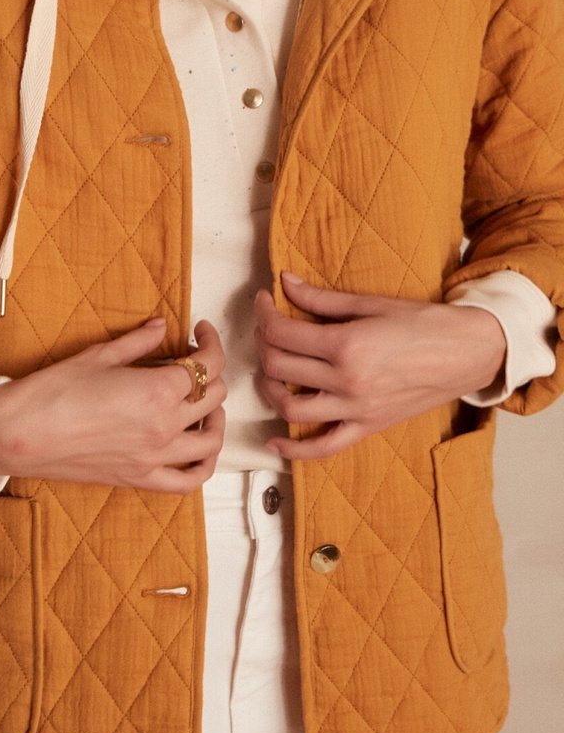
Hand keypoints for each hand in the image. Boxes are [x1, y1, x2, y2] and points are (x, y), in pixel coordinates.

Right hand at [0, 318, 225, 492]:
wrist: (19, 433)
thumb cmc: (53, 391)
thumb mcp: (99, 356)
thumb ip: (139, 341)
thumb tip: (162, 325)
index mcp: (158, 390)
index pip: (206, 364)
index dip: (211, 342)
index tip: (201, 333)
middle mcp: (165, 425)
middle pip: (213, 397)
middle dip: (210, 373)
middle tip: (193, 362)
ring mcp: (156, 456)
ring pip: (211, 440)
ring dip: (216, 418)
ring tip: (205, 404)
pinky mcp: (140, 478)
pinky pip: (189, 480)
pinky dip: (204, 466)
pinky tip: (200, 450)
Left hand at [254, 273, 506, 459]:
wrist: (469, 352)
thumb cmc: (425, 324)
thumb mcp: (372, 303)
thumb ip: (322, 298)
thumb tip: (285, 283)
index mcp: (346, 345)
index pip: (282, 333)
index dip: (264, 314)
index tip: (264, 301)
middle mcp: (347, 381)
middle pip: (279, 367)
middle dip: (264, 345)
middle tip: (268, 330)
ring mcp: (356, 409)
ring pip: (290, 407)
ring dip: (270, 389)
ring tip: (271, 371)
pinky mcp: (367, 427)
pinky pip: (323, 447)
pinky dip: (295, 449)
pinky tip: (275, 442)